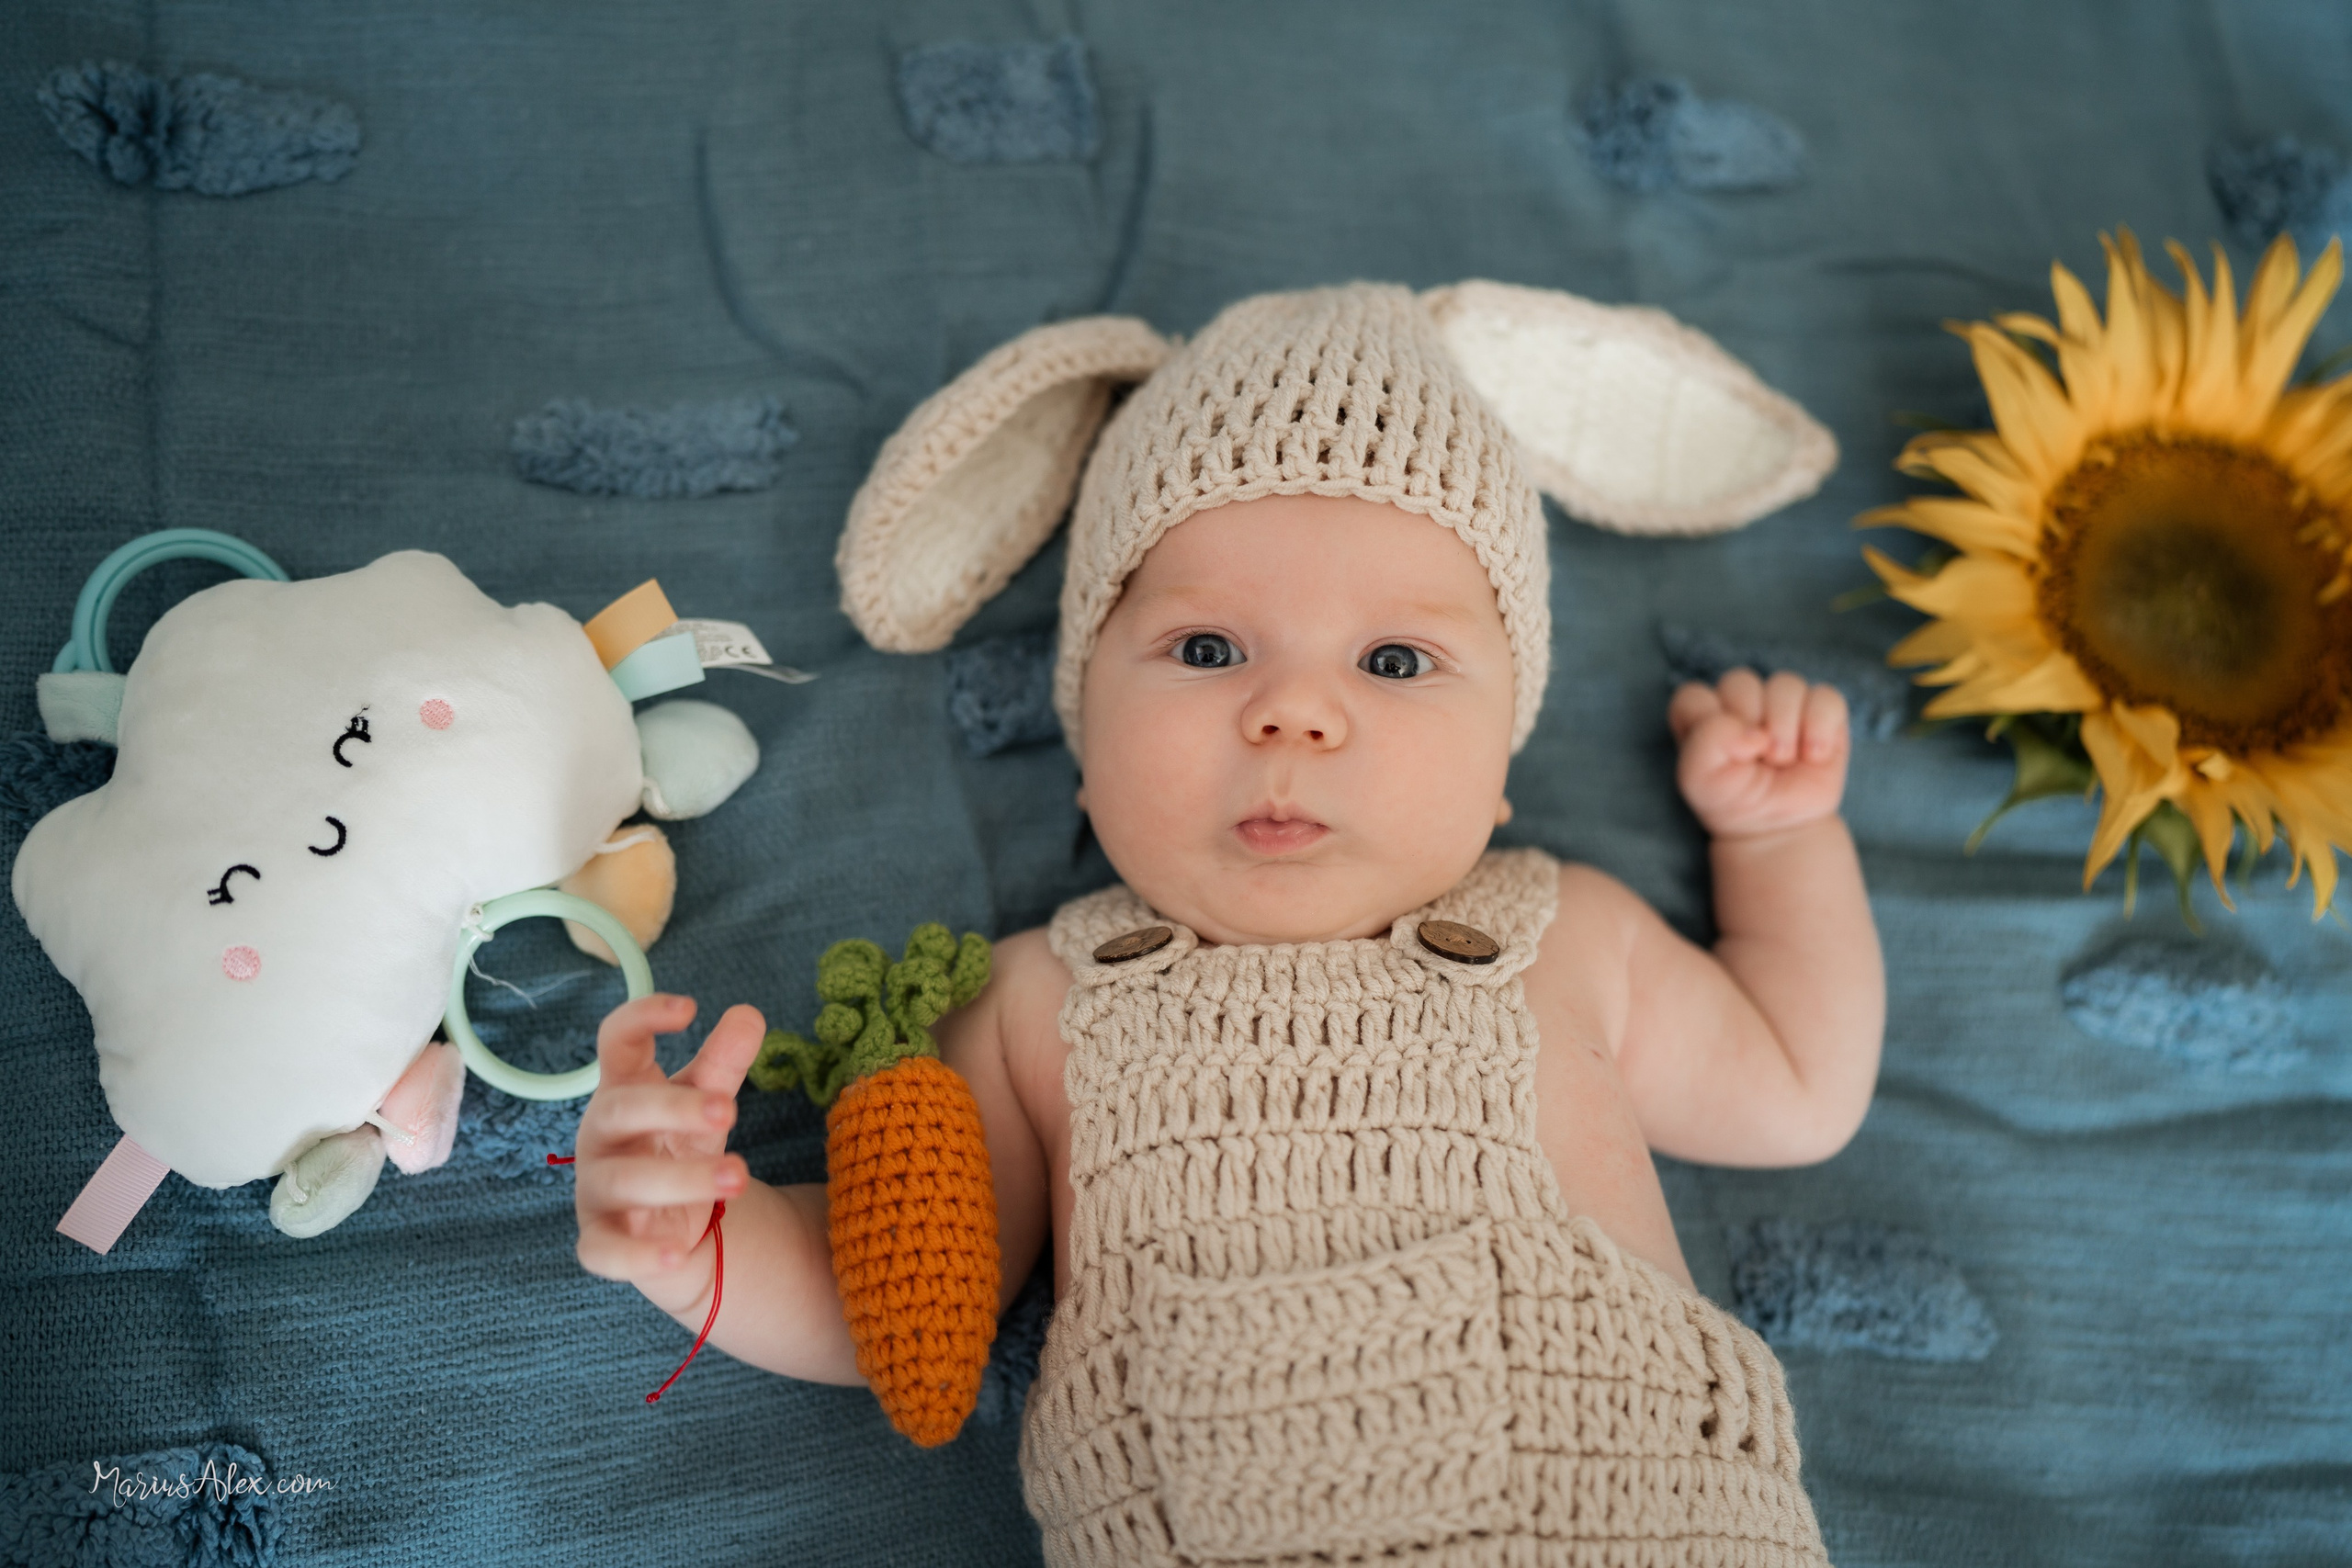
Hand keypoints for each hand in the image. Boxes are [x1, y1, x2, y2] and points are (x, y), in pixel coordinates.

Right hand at [573, 993, 765, 1290]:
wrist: (672, 1221)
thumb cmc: (678, 1144)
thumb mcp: (705, 1100)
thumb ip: (724, 1061)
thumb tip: (748, 1014)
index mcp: (623, 1089)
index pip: (616, 1041)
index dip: (643, 1017)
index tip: (689, 1008)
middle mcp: (601, 1135)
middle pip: (620, 1109)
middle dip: (673, 1108)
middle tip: (729, 1110)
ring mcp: (596, 1190)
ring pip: (625, 1180)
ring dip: (683, 1178)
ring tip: (739, 1178)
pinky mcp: (601, 1241)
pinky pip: (605, 1252)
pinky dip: (637, 1256)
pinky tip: (675, 1253)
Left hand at [1669, 669, 1849, 839]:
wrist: (1779, 827)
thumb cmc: (1735, 799)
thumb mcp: (1700, 779)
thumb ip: (1706, 742)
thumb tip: (1753, 731)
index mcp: (1703, 713)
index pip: (1693, 695)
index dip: (1706, 726)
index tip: (1720, 759)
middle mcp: (1741, 700)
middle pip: (1740, 682)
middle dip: (1747, 725)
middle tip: (1755, 760)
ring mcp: (1783, 702)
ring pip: (1785, 684)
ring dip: (1784, 727)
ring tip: (1783, 759)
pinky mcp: (1821, 711)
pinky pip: (1826, 697)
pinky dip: (1820, 727)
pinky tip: (1814, 756)